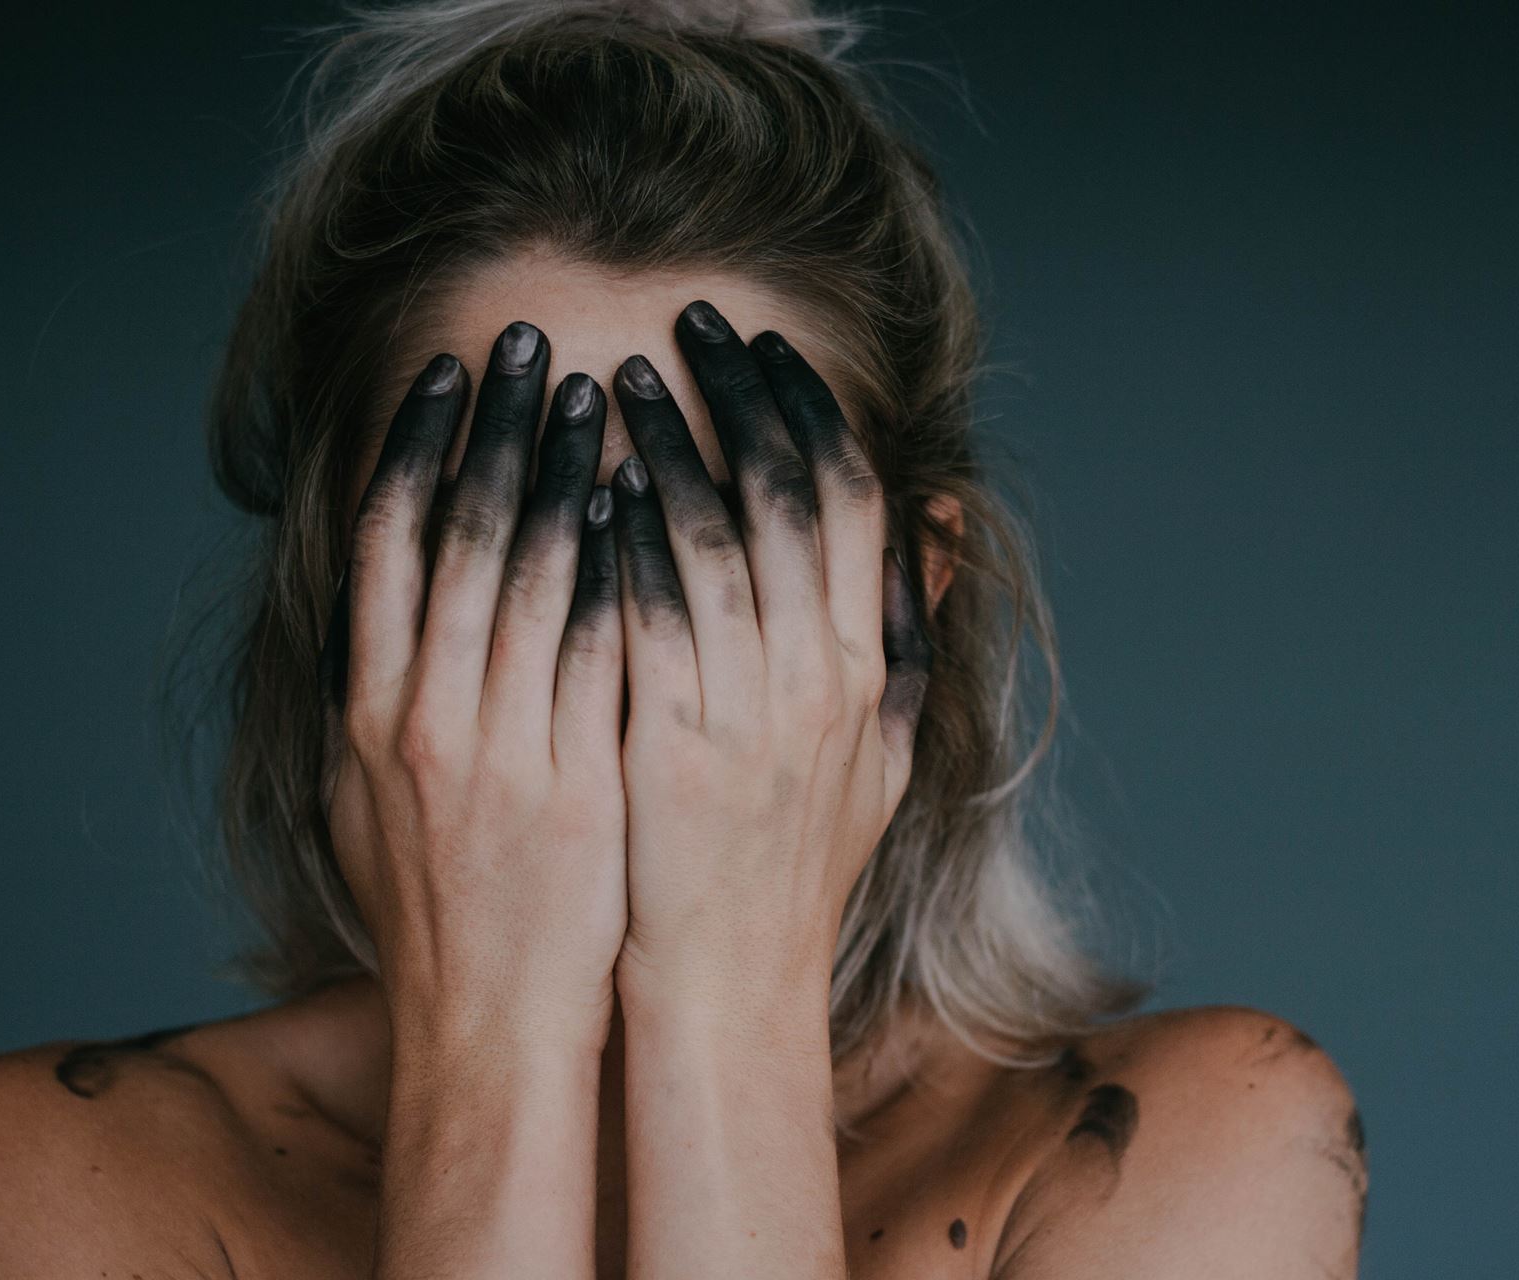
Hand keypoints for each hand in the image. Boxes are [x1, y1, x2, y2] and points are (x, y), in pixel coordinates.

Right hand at [317, 321, 626, 1049]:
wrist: (488, 1021)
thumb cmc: (433, 909)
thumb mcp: (364, 799)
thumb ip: (372, 698)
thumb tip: (375, 608)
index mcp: (368, 710)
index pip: (384, 544)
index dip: (413, 447)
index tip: (445, 376)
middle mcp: (422, 715)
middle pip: (458, 533)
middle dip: (496, 426)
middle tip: (529, 342)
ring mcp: (499, 747)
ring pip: (532, 573)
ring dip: (564, 469)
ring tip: (597, 393)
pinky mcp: (575, 778)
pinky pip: (602, 646)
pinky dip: (620, 565)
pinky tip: (646, 502)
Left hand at [605, 301, 932, 1014]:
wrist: (727, 983)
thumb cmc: (793, 869)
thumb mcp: (883, 754)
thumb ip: (908, 634)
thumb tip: (937, 519)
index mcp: (867, 666)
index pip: (853, 499)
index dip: (811, 410)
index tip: (765, 351)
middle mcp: (821, 675)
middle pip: (788, 491)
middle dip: (740, 393)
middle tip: (689, 325)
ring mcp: (748, 709)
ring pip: (712, 533)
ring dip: (666, 444)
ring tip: (616, 384)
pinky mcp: (670, 741)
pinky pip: (644, 609)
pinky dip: (617, 536)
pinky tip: (580, 484)